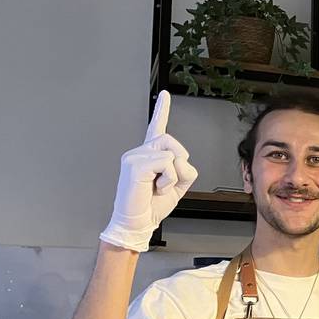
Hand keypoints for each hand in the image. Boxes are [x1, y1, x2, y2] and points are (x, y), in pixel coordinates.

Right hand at [100, 90, 197, 251]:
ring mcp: (135, 156)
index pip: (156, 128)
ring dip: (173, 173)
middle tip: (167, 181)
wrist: (137, 223)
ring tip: (159, 186)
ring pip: (171, 152)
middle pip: (171, 140)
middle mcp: (139, 152)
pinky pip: (166, 163)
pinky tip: (155, 187)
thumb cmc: (152, 205)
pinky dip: (168, 178)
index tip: (165, 94)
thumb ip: (183, 168)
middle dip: (179, 161)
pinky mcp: (134, 164)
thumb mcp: (177, 185)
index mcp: (148, 156)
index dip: (161, 110)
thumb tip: (181, 159)